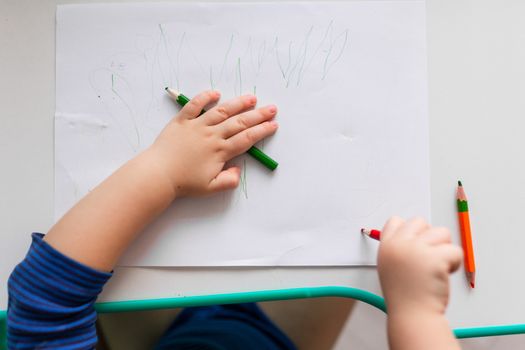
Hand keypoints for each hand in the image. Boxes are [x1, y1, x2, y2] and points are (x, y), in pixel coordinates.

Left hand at [148, 90, 277, 197]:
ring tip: (251, 98)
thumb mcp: (211, 188)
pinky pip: (194, 105)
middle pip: (239, 122)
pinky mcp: (181, 121)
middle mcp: (211, 135)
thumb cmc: (184, 183)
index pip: (246, 139)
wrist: (158, 174)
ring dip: (238, 103)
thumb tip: (238, 169)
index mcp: (220, 151)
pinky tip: (216, 93)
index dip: (262, 131)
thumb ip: (229, 180)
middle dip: (258, 115)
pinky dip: (205, 97)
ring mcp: (197, 126)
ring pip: (221, 111)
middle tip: (272, 109)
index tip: (273, 125)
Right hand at [377, 217, 462, 315]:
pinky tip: (444, 275)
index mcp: (386, 246)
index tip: (415, 248)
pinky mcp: (435, 258)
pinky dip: (455, 263)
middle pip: (420, 222)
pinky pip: (455, 250)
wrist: (412, 316)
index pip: (396, 221)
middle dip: (429, 238)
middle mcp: (399, 244)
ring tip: (437, 267)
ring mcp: (416, 249)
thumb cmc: (405, 296)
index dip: (410, 232)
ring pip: (442, 232)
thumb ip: (399, 249)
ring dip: (445, 249)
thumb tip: (417, 236)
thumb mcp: (390, 267)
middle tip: (428, 258)